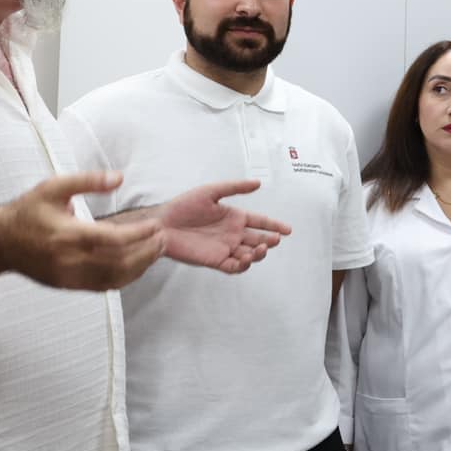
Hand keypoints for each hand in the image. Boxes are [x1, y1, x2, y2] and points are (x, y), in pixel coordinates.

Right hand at [0, 171, 165, 290]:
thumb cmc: (28, 212)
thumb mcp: (54, 187)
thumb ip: (88, 181)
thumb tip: (119, 177)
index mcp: (67, 235)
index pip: (113, 239)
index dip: (139, 234)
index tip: (156, 225)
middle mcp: (69, 260)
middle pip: (119, 262)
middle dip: (147, 252)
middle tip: (163, 239)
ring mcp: (68, 277)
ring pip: (114, 278)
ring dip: (141, 267)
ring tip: (156, 251)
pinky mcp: (68, 286)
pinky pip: (103, 287)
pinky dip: (125, 278)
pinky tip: (138, 265)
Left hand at [154, 181, 289, 272]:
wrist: (162, 225)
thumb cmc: (182, 207)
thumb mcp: (210, 192)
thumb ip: (234, 188)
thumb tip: (258, 183)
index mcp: (234, 217)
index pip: (260, 222)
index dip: (274, 225)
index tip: (288, 229)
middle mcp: (232, 234)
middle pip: (258, 240)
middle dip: (269, 241)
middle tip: (274, 240)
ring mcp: (225, 248)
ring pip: (249, 255)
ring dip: (258, 254)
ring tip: (261, 248)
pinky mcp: (215, 260)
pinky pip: (234, 267)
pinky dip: (243, 265)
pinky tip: (246, 258)